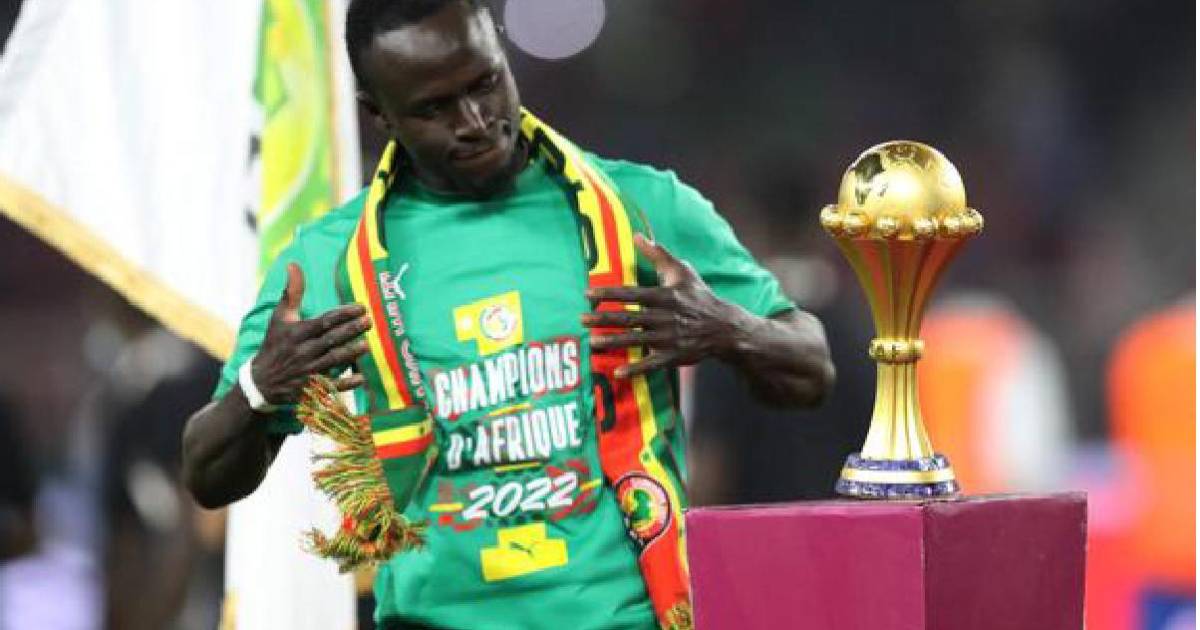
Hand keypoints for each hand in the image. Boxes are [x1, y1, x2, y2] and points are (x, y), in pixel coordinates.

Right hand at [250, 263, 370, 404]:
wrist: (261, 381)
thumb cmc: (275, 344)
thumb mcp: (280, 318)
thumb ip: (292, 292)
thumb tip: (293, 264)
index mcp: (297, 333)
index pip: (323, 321)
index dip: (343, 314)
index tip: (361, 307)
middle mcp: (303, 351)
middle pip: (331, 339)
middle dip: (351, 330)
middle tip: (369, 321)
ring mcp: (307, 371)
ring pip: (332, 361)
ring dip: (351, 353)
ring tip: (367, 344)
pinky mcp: (311, 388)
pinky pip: (331, 386)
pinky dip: (346, 383)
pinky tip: (361, 377)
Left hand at [583, 234, 747, 378]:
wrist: (723, 327)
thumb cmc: (698, 295)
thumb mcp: (682, 271)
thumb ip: (658, 254)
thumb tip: (637, 235)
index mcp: (665, 296)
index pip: (632, 294)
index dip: (609, 294)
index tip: (588, 294)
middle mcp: (665, 317)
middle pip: (629, 318)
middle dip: (604, 319)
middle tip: (581, 319)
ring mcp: (669, 338)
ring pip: (636, 340)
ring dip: (614, 342)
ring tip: (593, 342)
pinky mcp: (674, 356)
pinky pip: (652, 364)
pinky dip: (636, 369)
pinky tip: (617, 372)